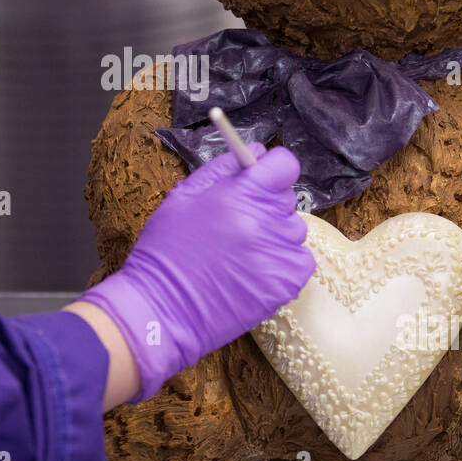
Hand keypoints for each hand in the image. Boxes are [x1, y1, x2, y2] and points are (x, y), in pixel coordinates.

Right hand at [79, 142, 315, 402]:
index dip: (273, 169)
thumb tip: (256, 151)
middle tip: (237, 223)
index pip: (285, 165)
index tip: (261, 178)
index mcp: (242, 194)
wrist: (161, 309)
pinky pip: (300, 261)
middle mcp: (266, 222)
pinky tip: (254, 271)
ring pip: (294, 231)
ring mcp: (278, 255)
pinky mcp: (285, 285)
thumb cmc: (166, 251)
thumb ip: (223, 169)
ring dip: (275, 235)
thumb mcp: (184, 196)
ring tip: (241, 252)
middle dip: (267, 204)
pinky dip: (283, 263)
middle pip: (287, 198)